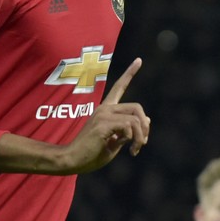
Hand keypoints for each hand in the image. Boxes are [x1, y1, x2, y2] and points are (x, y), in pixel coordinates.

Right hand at [0, 58, 149, 175]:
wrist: (72, 160)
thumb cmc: (91, 153)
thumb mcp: (115, 140)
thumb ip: (128, 129)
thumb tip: (147, 120)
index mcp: (106, 109)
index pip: (119, 86)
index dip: (130, 73)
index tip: (139, 60)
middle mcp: (105, 108)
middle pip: (137, 107)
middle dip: (145, 126)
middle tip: (142, 142)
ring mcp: (103, 114)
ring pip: (135, 118)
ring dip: (140, 136)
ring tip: (135, 150)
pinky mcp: (103, 124)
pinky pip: (128, 126)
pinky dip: (131, 139)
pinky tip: (124, 148)